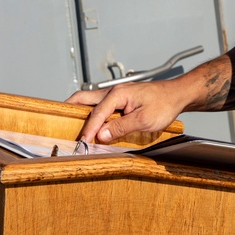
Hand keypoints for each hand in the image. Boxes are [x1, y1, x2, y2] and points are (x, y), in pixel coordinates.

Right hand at [66, 80, 186, 143]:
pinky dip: (91, 114)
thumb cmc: (163, 105)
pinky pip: (99, 106)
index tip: (82, 143)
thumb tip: (100, 135)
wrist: (176, 95)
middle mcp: (113, 91)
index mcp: (118, 94)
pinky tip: (91, 124)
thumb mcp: (144, 120)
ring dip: (81, 113)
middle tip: (59, 123)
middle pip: (84, 99)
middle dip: (70, 110)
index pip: (97, 113)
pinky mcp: (119, 100)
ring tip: (72, 126)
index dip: (88, 130)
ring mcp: (116, 94)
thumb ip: (121, 127)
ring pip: (90, 102)